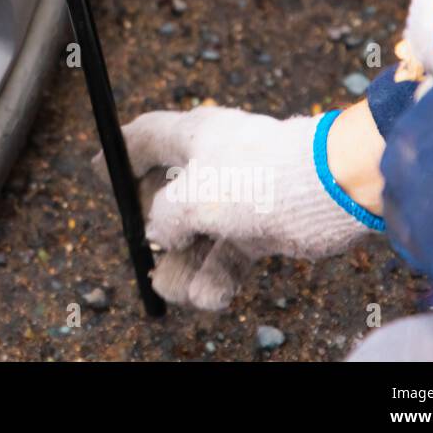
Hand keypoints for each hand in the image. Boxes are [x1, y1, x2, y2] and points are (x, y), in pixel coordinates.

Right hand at [93, 107, 371, 309]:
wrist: (333, 189)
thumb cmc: (255, 178)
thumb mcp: (190, 198)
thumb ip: (162, 217)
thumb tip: (159, 234)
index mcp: (193, 135)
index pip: (145, 138)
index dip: (119, 154)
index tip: (100, 172)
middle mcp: (215, 161)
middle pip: (170, 197)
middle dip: (156, 232)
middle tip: (145, 256)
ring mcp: (241, 194)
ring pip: (200, 234)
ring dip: (185, 267)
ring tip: (175, 292)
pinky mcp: (265, 225)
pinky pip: (231, 253)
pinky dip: (218, 276)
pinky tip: (210, 297)